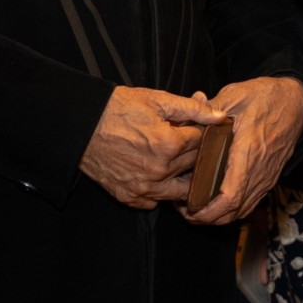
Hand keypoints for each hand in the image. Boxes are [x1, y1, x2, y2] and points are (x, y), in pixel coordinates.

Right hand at [80, 86, 225, 209]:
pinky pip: (155, 202)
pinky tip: (161, 177)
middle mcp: (159, 170)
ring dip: (185, 179)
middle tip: (194, 144)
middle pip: (194, 166)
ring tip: (183, 165)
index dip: (206, 134)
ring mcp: (144, 187)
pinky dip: (161, 192)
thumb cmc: (119, 109)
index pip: (203, 143)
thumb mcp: (158, 100)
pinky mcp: (129, 197)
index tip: (204, 130)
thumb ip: (193, 109)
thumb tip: (220, 116)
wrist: (82, 125)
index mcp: (169, 144)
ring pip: (180, 191)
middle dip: (198, 153)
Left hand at [182, 76, 302, 225]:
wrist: (296, 101)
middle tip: (185, 210)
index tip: (188, 209)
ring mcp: (267, 176)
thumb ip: (208, 110)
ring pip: (243, 210)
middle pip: (235, 211)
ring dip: (219, 216)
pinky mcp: (270, 176)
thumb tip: (184, 119)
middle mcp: (260, 170)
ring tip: (197, 206)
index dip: (209, 211)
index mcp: (249, 152)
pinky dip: (233, 209)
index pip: (231, 196)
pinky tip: (217, 200)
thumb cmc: (266, 97)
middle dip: (208, 218)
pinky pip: (251, 201)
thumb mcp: (234, 96)